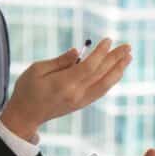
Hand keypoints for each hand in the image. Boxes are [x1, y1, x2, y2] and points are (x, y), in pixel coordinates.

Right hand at [0, 38, 131, 138]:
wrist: (25, 115)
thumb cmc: (27, 89)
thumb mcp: (37, 69)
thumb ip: (60, 61)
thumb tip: (78, 51)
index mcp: (64, 84)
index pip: (89, 66)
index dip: (101, 53)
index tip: (108, 40)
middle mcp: (76, 94)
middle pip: (101, 74)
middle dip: (116, 59)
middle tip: (128, 46)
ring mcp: (81, 100)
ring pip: (105, 84)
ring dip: (118, 70)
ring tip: (128, 57)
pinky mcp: (82, 104)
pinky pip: (101, 91)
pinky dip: (111, 80)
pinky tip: (117, 71)